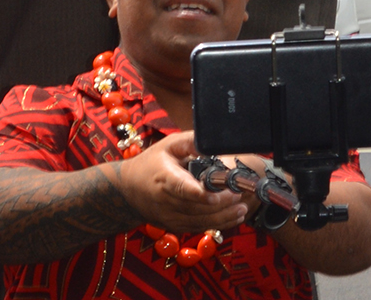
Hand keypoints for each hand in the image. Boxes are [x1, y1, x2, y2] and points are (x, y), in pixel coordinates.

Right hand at [116, 131, 246, 234]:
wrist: (128, 191)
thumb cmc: (150, 164)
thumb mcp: (168, 145)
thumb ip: (191, 142)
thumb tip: (212, 143)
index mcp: (164, 178)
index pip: (182, 188)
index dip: (200, 193)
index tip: (219, 193)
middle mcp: (166, 201)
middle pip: (196, 208)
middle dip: (222, 204)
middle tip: (240, 196)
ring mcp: (170, 217)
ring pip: (200, 221)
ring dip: (224, 217)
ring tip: (242, 208)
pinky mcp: (175, 226)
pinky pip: (199, 228)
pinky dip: (218, 224)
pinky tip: (233, 218)